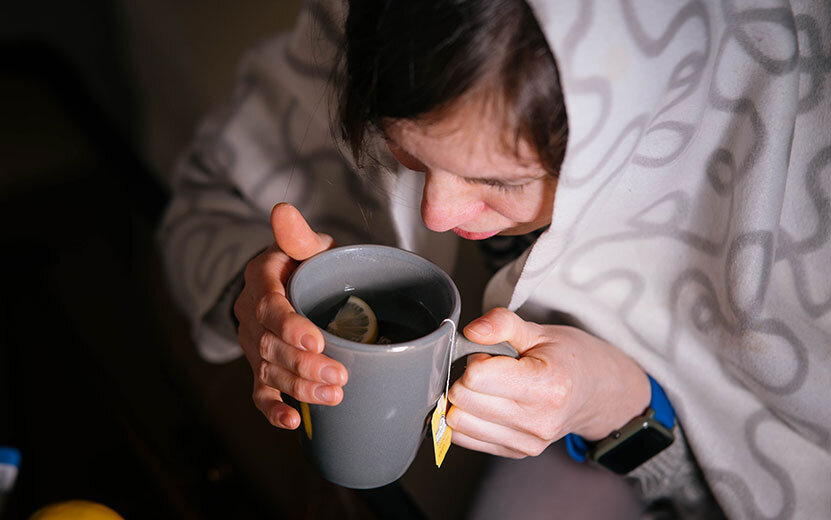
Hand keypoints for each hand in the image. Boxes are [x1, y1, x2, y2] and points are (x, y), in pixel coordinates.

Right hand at [233, 203, 347, 429]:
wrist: (292, 284)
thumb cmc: (305, 264)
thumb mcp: (304, 245)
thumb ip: (297, 235)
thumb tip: (283, 211)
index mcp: (260, 281)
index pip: (269, 306)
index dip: (290, 326)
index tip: (316, 341)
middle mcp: (251, 316)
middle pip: (271, 346)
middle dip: (304, 365)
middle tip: (339, 376)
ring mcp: (254, 345)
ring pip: (269, 372)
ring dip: (299, 388)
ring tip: (333, 396)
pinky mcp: (260, 368)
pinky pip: (260, 392)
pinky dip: (273, 409)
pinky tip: (291, 421)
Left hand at [446, 308, 650, 457]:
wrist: (598, 393)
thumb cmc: (570, 359)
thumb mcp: (540, 331)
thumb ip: (503, 324)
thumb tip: (471, 332)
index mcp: (547, 386)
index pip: (477, 377)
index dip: (475, 358)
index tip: (492, 354)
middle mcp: (538, 420)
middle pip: (463, 400)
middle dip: (466, 378)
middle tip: (490, 369)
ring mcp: (528, 442)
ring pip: (458, 422)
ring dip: (464, 400)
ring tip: (491, 387)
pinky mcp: (516, 453)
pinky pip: (464, 437)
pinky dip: (468, 417)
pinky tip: (489, 404)